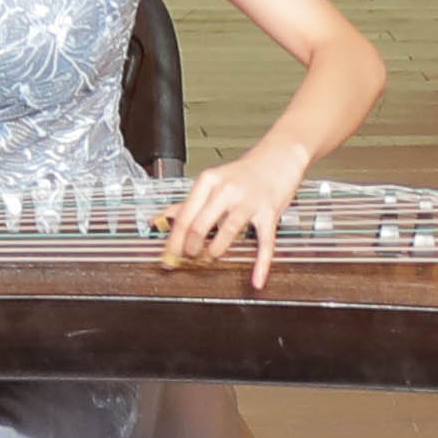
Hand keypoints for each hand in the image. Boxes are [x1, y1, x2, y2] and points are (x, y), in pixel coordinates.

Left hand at [159, 142, 309, 282]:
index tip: (167, 257)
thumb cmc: (244, 173)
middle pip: (199, 226)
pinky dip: (260, 264)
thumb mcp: (212, 182)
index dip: (173, 241)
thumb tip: (160, 220)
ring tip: (210, 257)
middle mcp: (227, 190)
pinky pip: (265, 243)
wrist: (278, 157)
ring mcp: (249, 201)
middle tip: (189, 257)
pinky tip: (256, 280)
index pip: (184, 216)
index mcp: (208, 181)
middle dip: (190, 249)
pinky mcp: (269, 212)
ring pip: (227, 232)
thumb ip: (187, 203)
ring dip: (214, 251)